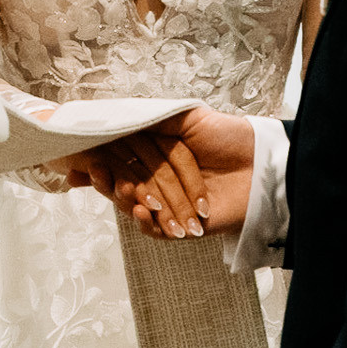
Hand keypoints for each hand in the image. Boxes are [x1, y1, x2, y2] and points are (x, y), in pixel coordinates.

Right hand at [82, 108, 256, 239]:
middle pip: (123, 183)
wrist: (263, 165)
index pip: (120, 158)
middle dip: (109, 182)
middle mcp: (160, 178)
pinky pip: (156, 230)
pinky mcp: (181, 225)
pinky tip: (144, 213)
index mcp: (157, 153)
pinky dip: (147, 224)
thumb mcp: (188, 117)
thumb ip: (153, 119)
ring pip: (136, 207)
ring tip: (124, 194)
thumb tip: (116, 119)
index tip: (83, 158)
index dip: (101, 159)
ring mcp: (170, 204)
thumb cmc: (229, 136)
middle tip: (98, 175)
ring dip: (125, 202)